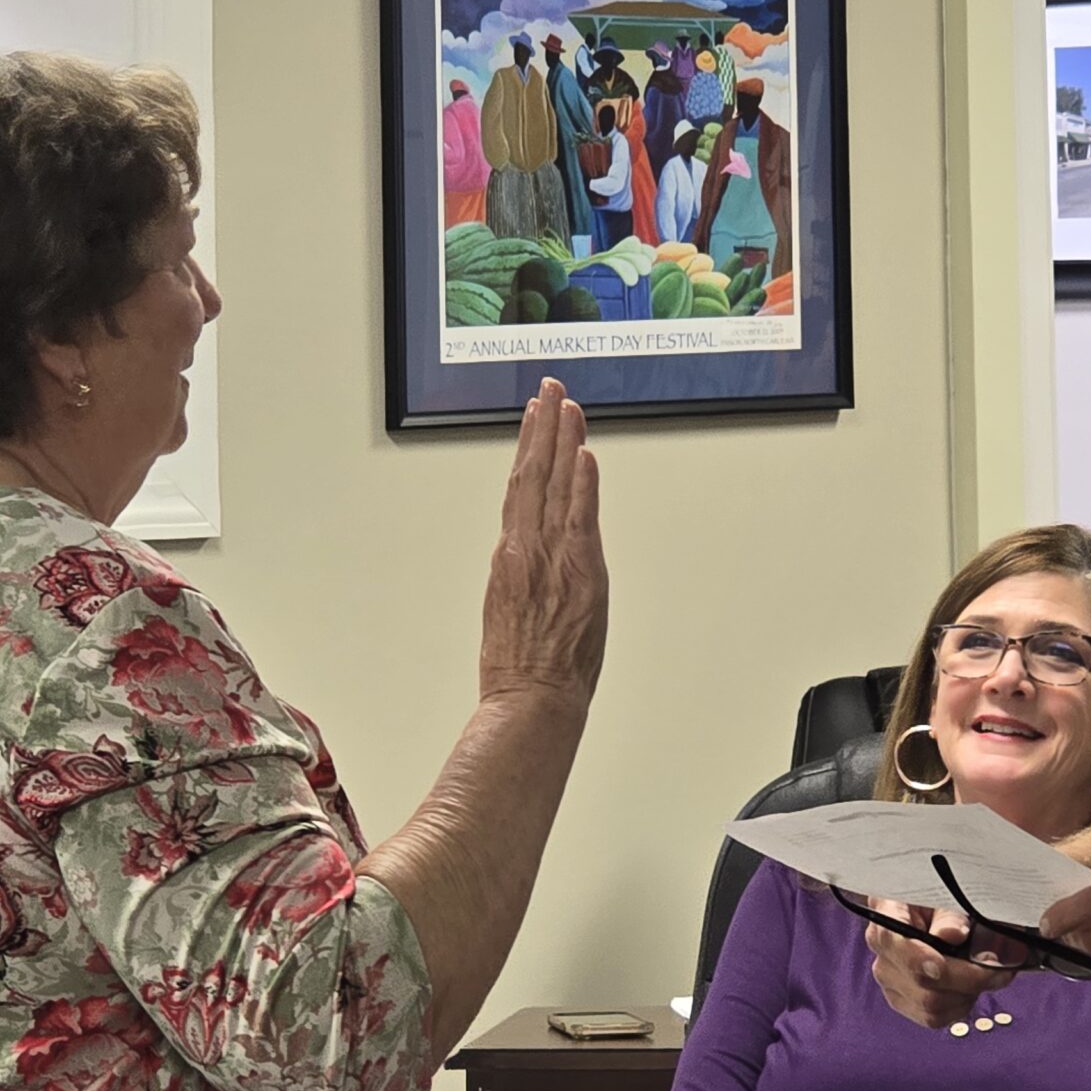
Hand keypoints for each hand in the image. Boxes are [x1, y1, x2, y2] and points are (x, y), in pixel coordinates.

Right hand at [478, 378, 607, 708]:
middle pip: (534, 474)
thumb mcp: (505, 612)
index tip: (535, 417)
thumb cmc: (520, 671)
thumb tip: (523, 558)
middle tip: (550, 389)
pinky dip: (582, 483)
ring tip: (567, 405)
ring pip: (555, 486)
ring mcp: (551, 558)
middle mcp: (526, 549)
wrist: (531, 700)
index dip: (528, 448)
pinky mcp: (577, 572)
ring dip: (563, 441)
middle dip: (543, 427)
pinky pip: (579, 516)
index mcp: (509, 558)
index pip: (520, 488)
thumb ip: (520, 576)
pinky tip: (585, 453)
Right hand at [863, 901, 1019, 1028]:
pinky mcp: (905, 1003)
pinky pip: (934, 1019)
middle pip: (920, 982)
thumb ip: (949, 915)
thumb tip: (953, 935)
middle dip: (966, 978)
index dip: (916, 958)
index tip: (942, 965)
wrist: (932, 916)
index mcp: (887, 918)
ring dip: (967, 994)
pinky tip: (970, 988)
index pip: (890, 940)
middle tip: (997, 967)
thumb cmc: (937, 903)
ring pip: (930, 1006)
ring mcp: (892, 983)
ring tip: (985, 975)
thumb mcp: (946, 897)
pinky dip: (960, 1006)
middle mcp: (884, 955)